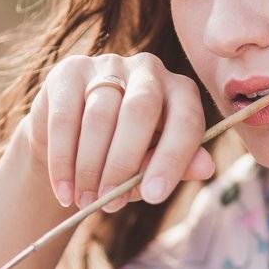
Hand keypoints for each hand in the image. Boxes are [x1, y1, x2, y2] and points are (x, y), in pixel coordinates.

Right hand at [21, 51, 215, 212]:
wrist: (75, 141)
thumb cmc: (127, 155)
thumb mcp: (155, 164)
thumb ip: (179, 165)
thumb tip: (206, 167)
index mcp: (181, 91)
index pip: (186, 120)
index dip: (172, 160)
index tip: (154, 197)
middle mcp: (149, 70)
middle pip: (139, 111)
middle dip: (123, 164)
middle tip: (110, 203)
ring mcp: (108, 65)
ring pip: (99, 116)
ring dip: (90, 167)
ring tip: (85, 201)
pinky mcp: (69, 71)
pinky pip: (65, 118)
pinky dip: (62, 161)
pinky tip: (64, 190)